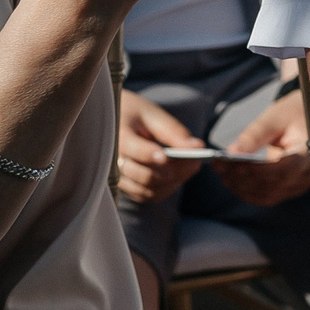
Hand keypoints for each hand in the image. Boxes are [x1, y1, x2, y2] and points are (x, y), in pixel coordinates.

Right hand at [118, 89, 199, 204]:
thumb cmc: (133, 114)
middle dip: (173, 171)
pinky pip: (147, 196)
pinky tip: (178, 175)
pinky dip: (165, 189)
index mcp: (117, 136)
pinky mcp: (126, 188)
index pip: (132, 150)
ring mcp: (117, 178)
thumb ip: (173, 131)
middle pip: (144, 176)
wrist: (110, 122)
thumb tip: (198, 147)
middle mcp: (112, 162)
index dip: (150, 155)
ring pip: (148, 190)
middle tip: (195, 161)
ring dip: (172, 182)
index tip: (166, 156)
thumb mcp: (151, 115)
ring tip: (191, 167)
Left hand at [214, 90, 309, 207]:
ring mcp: (298, 185)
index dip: (259, 170)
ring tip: (221, 171)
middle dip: (242, 177)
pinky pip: (267, 196)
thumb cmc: (294, 114)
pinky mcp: (289, 189)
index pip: (284, 168)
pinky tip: (231, 180)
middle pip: (272, 184)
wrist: (309, 120)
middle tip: (218, 166)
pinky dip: (247, 191)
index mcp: (308, 153)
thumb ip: (254, 136)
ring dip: (241, 186)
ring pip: (267, 194)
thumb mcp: (275, 118)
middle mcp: (306, 175)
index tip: (235, 164)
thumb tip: (232, 152)